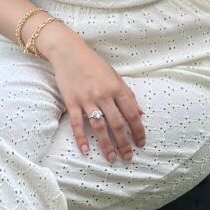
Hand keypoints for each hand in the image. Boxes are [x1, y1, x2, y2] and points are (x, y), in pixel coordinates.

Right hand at [39, 23, 145, 161]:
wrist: (68, 51)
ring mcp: (87, 99)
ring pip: (99, 126)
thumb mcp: (114, 75)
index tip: (141, 143)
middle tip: (128, 157)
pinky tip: (85, 151)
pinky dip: (81, 138)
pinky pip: (77, 123)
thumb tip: (140, 113)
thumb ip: (127, 94)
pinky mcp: (71, 101)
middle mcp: (103, 94)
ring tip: (111, 158)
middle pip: (117, 123)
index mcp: (117, 87)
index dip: (138, 130)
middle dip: (124, 142)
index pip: (132, 113)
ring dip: (106, 145)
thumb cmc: (93, 63)